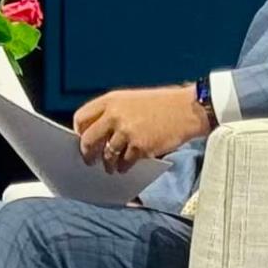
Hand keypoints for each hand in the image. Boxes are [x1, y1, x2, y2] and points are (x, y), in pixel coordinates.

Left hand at [74, 84, 209, 174]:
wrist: (188, 109)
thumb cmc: (162, 104)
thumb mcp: (132, 100)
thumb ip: (113, 112)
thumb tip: (98, 132)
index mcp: (111, 100)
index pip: (81, 117)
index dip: (80, 132)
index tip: (82, 140)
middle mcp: (115, 115)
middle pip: (89, 139)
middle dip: (87, 152)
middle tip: (89, 160)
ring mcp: (127, 131)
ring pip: (107, 154)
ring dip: (107, 164)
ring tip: (109, 168)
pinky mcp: (140, 146)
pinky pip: (124, 162)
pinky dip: (123, 167)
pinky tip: (125, 168)